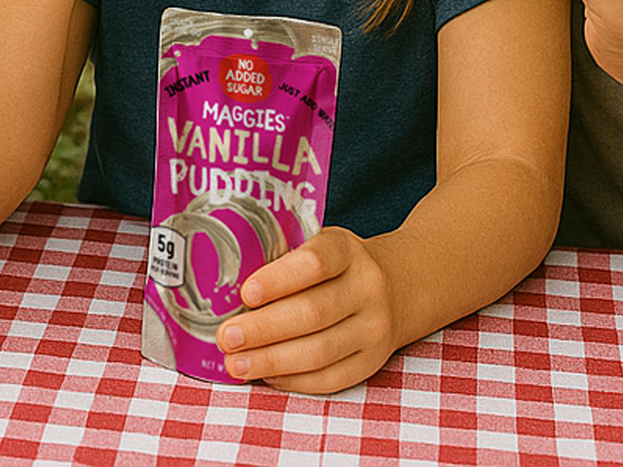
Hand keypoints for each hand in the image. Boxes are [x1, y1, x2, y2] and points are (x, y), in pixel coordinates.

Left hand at [217, 227, 396, 393]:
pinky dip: (294, 380)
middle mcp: (367, 289)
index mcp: (347, 251)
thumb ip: (283, 256)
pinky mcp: (372, 362)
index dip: (279, 279)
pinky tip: (266, 376)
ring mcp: (375, 329)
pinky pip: (331, 378)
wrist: (399, 285)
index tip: (245, 293)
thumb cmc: (336, 264)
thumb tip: (223, 284)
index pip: (314, 263)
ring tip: (235, 363)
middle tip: (226, 336)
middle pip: (313, 313)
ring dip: (272, 361)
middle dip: (264, 329)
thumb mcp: (318, 242)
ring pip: (321, 352)